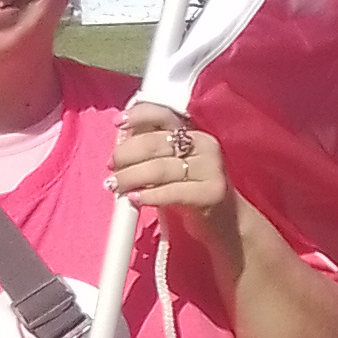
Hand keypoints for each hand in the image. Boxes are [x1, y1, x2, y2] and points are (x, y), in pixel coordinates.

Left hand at [112, 101, 232, 232]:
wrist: (226, 222)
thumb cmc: (191, 190)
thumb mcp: (173, 164)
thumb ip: (151, 150)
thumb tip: (119, 143)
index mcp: (194, 131)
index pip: (163, 115)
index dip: (138, 116)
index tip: (118, 124)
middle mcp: (205, 144)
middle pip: (156, 143)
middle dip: (127, 154)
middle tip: (112, 166)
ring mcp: (211, 168)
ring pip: (160, 168)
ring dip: (131, 177)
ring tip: (115, 186)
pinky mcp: (213, 192)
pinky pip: (172, 192)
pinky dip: (149, 195)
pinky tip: (134, 199)